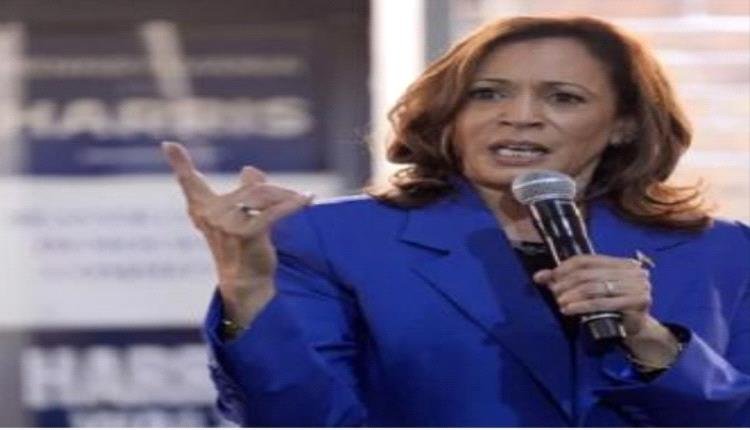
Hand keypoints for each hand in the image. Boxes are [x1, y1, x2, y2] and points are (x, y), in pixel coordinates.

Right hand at [162, 141, 312, 324]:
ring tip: (303, 199)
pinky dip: (293, 205)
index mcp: (203, 209)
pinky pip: (273, 212)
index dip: (179, 163)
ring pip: (263, 196)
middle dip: (278, 192)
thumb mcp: (240, 217)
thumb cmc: (242, 249)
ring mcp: (226, 224)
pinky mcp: (245, 233)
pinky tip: (307, 200)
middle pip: (252, 187)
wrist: (245, 282)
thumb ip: (243, 192)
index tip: (168, 144)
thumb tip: (249, 169)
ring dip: (287, 197)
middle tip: (298, 196)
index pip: (189, 183)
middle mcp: (210, 215)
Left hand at [534, 255, 680, 367]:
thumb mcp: (590, 289)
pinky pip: (602, 303)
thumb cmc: (611, 306)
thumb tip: (539, 276)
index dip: (566, 267)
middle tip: (554, 293)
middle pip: (589, 274)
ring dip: (573, 295)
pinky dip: (582, 307)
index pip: (587, 259)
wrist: (636, 328)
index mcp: (621, 262)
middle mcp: (632, 271)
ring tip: (560, 303)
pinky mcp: (638, 302)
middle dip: (567, 283)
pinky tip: (569, 310)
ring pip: (594, 288)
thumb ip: (566, 280)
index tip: (552, 277)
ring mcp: (638, 286)